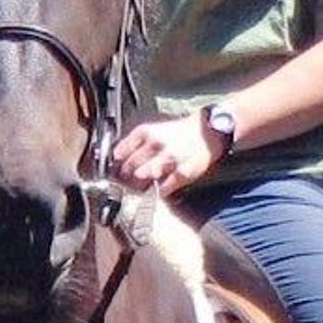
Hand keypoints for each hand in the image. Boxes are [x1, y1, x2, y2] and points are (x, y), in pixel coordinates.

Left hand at [108, 109, 222, 195]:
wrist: (206, 133)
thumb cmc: (179, 134)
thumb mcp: (154, 130)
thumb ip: (135, 143)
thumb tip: (117, 159)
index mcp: (146, 133)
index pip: (121, 153)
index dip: (116, 165)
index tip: (115, 172)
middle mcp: (156, 144)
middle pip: (130, 167)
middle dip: (126, 178)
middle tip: (128, 183)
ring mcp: (169, 159)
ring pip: (144, 177)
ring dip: (140, 186)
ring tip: (141, 188)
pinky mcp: (183, 172)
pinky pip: (164, 188)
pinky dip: (159, 191)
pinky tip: (159, 190)